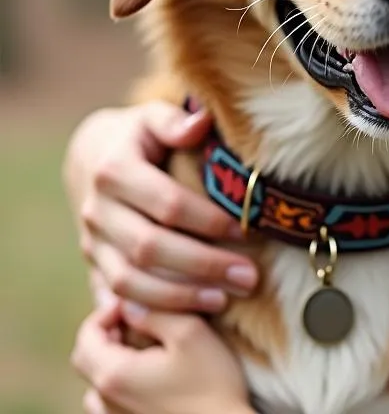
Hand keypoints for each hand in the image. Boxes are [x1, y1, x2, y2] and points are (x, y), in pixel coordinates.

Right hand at [64, 101, 258, 311]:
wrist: (92, 159)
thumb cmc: (140, 136)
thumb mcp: (153, 117)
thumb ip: (175, 121)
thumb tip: (200, 122)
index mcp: (114, 170)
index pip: (166, 203)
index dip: (207, 220)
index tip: (245, 230)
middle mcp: (97, 210)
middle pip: (148, 248)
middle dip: (202, 266)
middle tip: (248, 277)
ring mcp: (92, 243)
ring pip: (130, 282)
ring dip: (179, 297)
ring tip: (224, 301)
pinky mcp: (93, 266)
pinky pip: (118, 299)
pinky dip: (150, 313)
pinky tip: (185, 320)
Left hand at [72, 298, 254, 413]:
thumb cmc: (210, 382)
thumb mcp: (190, 333)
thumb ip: (155, 313)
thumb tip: (131, 306)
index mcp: (114, 374)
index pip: (86, 336)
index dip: (104, 312)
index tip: (132, 302)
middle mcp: (105, 401)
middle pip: (85, 360)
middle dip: (106, 333)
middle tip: (136, 319)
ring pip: (96, 384)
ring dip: (112, 360)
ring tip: (143, 347)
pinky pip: (109, 404)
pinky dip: (120, 384)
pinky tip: (148, 377)